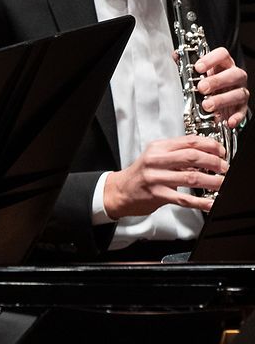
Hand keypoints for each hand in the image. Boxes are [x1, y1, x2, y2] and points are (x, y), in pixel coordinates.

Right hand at [102, 135, 228, 217]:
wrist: (119, 191)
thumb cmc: (139, 175)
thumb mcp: (155, 157)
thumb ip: (177, 155)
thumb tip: (205, 157)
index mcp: (158, 148)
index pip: (189, 141)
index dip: (210, 146)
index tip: (221, 152)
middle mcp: (156, 161)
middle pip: (192, 156)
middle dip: (214, 162)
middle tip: (224, 168)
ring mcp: (156, 178)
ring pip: (191, 177)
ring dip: (212, 181)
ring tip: (222, 183)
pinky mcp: (157, 195)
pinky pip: (183, 198)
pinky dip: (200, 201)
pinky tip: (210, 203)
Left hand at [192, 47, 249, 128]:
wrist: (219, 100)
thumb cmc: (208, 83)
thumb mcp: (197, 73)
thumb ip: (186, 64)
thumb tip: (176, 55)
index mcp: (223, 65)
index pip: (222, 55)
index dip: (211, 59)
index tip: (198, 67)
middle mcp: (235, 76)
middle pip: (233, 74)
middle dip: (216, 81)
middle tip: (201, 88)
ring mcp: (239, 91)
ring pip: (238, 93)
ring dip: (222, 99)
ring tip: (207, 105)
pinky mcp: (241, 106)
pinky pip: (241, 111)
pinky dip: (236, 116)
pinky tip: (228, 121)